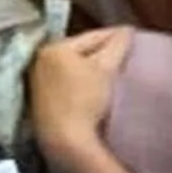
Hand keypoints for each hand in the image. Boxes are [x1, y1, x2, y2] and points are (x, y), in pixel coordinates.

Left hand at [28, 25, 132, 170]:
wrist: (65, 141)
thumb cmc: (85, 100)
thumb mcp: (105, 69)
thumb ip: (117, 46)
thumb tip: (127, 31)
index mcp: (54, 48)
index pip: (92, 36)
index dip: (115, 35)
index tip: (133, 34)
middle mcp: (41, 60)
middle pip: (80, 50)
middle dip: (102, 50)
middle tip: (126, 51)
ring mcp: (38, 80)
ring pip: (73, 66)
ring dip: (91, 66)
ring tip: (114, 68)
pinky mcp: (41, 100)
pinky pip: (67, 82)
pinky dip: (81, 80)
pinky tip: (95, 86)